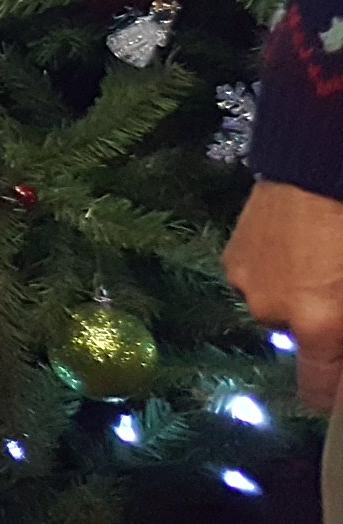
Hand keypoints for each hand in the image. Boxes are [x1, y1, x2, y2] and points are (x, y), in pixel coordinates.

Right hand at [228, 179, 342, 409]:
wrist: (315, 169)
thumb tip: (336, 346)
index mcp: (318, 328)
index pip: (316, 391)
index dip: (328, 396)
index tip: (335, 389)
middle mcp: (275, 315)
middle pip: (298, 343)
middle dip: (318, 327)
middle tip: (336, 294)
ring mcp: (248, 284)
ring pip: (276, 308)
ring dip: (294, 296)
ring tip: (316, 261)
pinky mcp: (233, 256)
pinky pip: (257, 279)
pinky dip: (275, 271)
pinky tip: (294, 244)